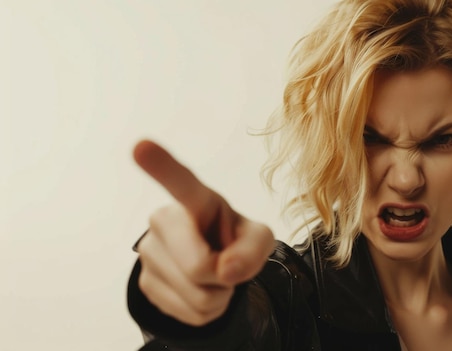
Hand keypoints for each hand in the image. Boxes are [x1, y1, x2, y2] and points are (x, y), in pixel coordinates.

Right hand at [132, 140, 274, 325]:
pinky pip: (189, 313)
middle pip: (198, 266)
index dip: (160, 165)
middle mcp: (162, 219)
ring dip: (217, 295)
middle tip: (225, 264)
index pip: (179, 180)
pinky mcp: (143, 281)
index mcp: (195, 199)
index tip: (140, 147)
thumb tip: (225, 271)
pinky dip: (207, 310)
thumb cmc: (234, 240)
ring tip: (212, 275)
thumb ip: (254, 248)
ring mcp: (147, 252)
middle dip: (223, 277)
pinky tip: (201, 289)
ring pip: (196, 296)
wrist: (214, 265)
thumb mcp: (258, 239)